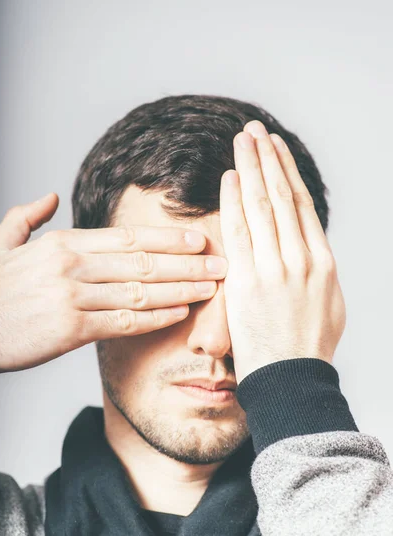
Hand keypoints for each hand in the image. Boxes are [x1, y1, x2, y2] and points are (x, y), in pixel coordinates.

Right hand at [0, 194, 226, 372]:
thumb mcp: (1, 243)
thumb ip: (27, 217)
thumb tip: (50, 195)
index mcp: (62, 243)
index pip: (128, 236)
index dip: (168, 237)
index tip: (198, 238)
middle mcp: (72, 265)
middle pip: (143, 261)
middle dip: (188, 262)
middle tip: (222, 262)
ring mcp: (72, 296)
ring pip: (140, 291)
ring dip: (181, 289)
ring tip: (212, 288)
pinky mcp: (69, 329)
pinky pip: (123, 322)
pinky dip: (155, 318)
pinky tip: (180, 314)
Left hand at [219, 120, 345, 384]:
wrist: (292, 381)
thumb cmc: (308, 348)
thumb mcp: (328, 305)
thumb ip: (316, 274)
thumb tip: (307, 253)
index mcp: (323, 262)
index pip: (302, 205)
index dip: (288, 173)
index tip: (277, 150)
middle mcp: (302, 259)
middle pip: (283, 197)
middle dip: (268, 159)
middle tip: (255, 130)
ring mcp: (275, 269)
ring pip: (263, 206)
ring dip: (252, 168)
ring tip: (242, 140)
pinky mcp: (247, 282)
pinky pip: (239, 232)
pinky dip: (234, 201)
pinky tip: (229, 176)